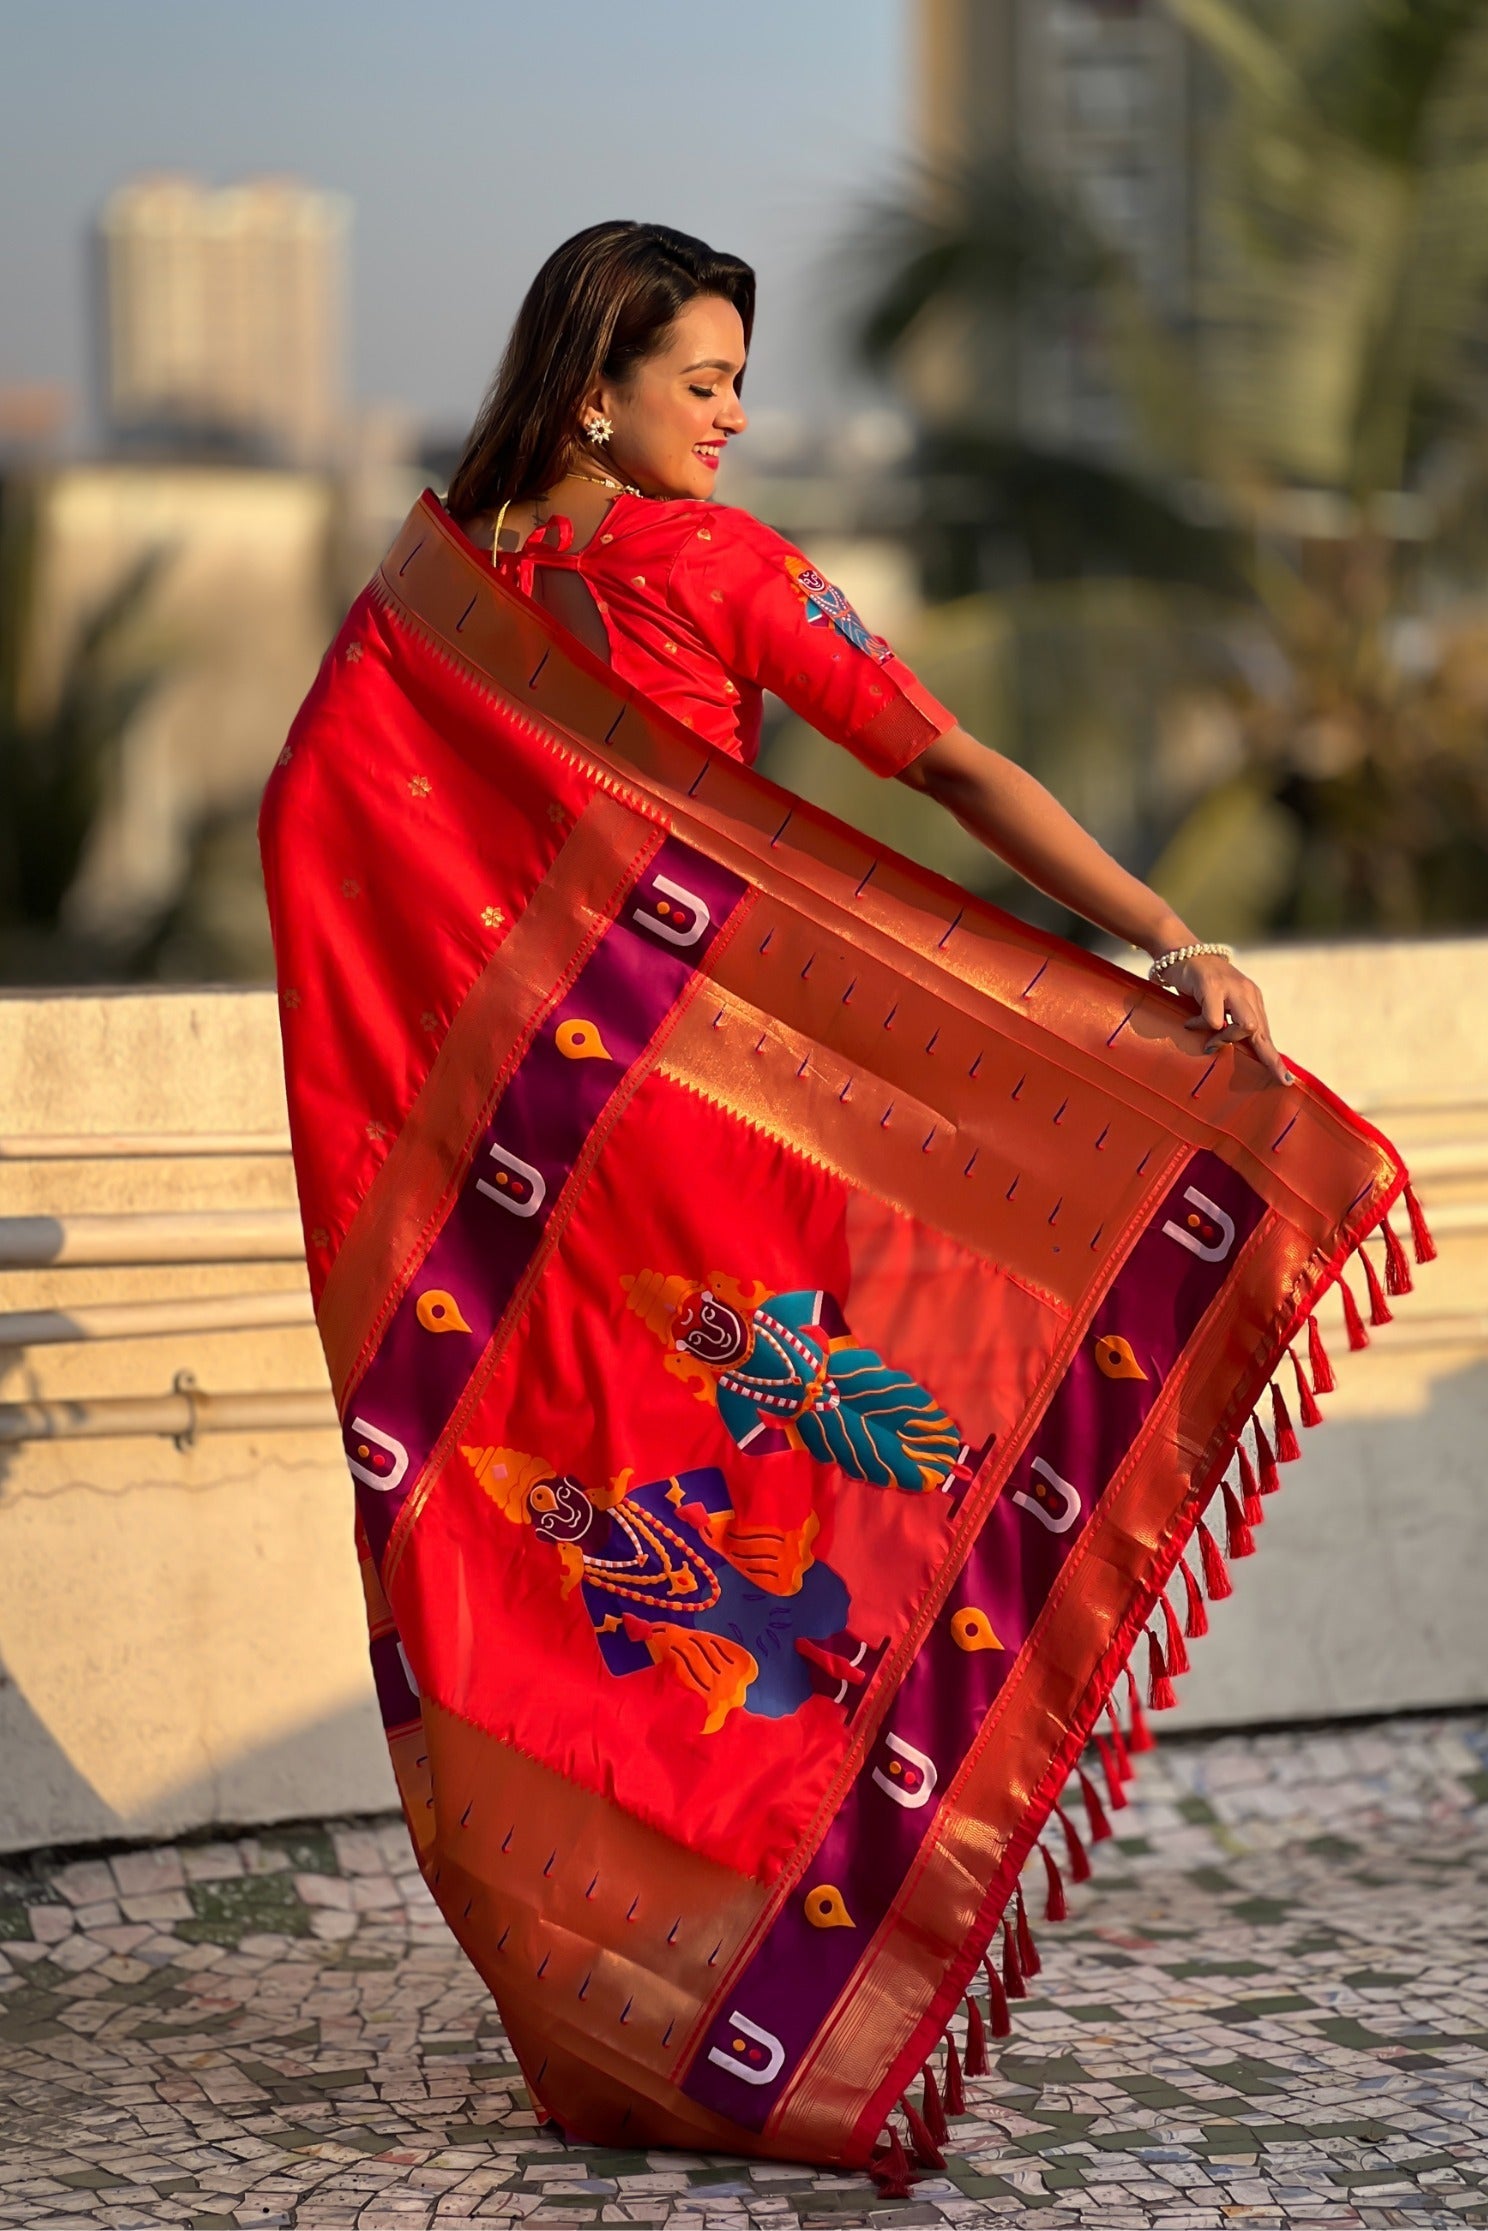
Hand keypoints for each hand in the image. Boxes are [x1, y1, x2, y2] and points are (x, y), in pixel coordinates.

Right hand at [1165, 953, 1294, 1086]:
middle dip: (1269, 1058)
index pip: (1265, 1032)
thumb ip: (1227, 1022)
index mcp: (1251, 998)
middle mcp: (1246, 992)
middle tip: (1278, 1078)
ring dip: (1226, 1039)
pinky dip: (1202, 1026)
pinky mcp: (1212, 985)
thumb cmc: (1195, 982)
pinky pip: (1214, 1019)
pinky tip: (1190, 1023)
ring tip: (1209, 1042)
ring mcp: (1231, 988)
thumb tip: (1226, 1051)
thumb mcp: (1216, 1003)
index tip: (1285, 1080)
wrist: (1179, 950)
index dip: (1273, 1057)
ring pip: (1246, 1026)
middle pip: (1262, 1031)